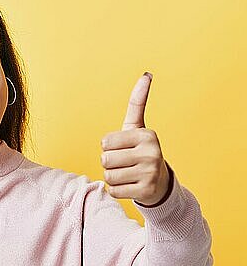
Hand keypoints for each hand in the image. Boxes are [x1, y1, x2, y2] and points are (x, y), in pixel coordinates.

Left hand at [99, 72, 170, 206]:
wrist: (159, 182)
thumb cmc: (140, 150)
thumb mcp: (137, 127)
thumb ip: (137, 102)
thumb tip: (147, 73)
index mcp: (147, 135)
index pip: (105, 142)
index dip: (109, 147)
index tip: (124, 148)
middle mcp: (152, 153)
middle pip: (105, 160)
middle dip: (109, 163)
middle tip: (125, 163)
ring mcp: (150, 173)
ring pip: (108, 176)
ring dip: (112, 177)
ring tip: (127, 174)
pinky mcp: (146, 191)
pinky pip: (113, 190)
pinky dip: (117, 190)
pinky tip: (130, 185)